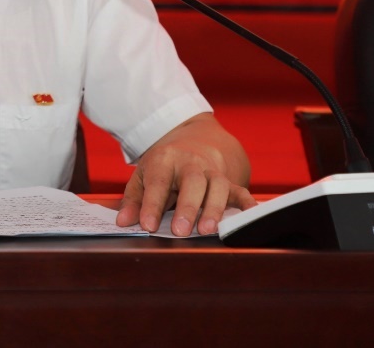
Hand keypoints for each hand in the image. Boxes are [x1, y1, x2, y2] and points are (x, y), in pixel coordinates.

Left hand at [115, 113, 254, 236]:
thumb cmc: (164, 167)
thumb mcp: (143, 176)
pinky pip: (240, 191)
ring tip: (207, 231)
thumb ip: (133, 200)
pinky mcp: (229, 181)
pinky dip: (246, 204)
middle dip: (187, 207)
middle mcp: (191, 163)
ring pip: (217, 186)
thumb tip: (123, 222)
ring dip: (213, 208)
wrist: (194, 142)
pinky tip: (250, 216)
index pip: (158, 183)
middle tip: (180, 231)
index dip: (151, 205)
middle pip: (192, 182)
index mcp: (165, 160)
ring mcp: (212, 172)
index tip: (147, 226)